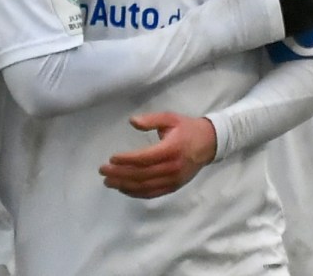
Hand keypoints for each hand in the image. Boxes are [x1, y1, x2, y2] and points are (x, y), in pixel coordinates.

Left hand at [99, 112, 217, 198]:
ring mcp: (173, 180)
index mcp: (171, 149)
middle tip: (103, 171)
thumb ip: (151, 120)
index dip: (126, 160)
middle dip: (119, 174)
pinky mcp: (173, 187)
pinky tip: (124, 189)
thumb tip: (132, 121)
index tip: (111, 159)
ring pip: (145, 186)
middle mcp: (172, 167)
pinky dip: (136, 193)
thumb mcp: (170, 118)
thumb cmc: (187, 129)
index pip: (144, 158)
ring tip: (108, 182)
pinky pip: (152, 193)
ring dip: (124, 185)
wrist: (209, 144)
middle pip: (141, 174)